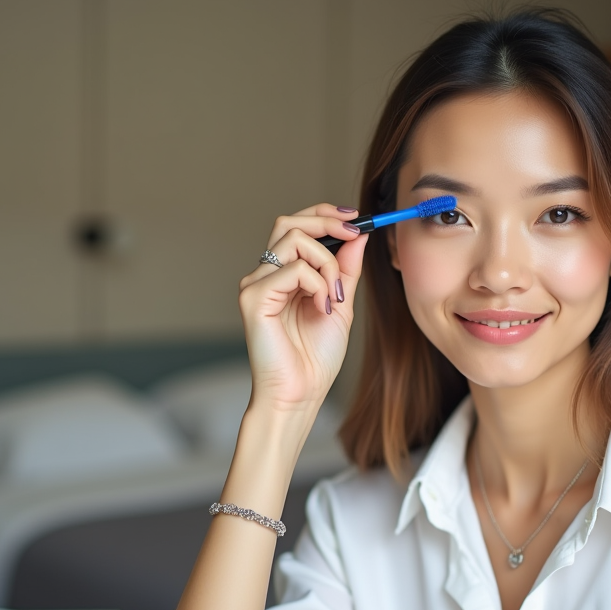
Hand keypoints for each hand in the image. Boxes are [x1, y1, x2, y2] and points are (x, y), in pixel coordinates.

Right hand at [238, 203, 368, 417]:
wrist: (301, 393)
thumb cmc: (315, 358)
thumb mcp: (340, 304)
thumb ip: (345, 269)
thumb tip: (357, 235)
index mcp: (283, 275)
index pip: (297, 228)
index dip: (325, 216)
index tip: (356, 220)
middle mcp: (265, 275)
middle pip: (288, 223)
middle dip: (326, 221)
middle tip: (353, 234)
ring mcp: (256, 284)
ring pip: (294, 240)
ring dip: (327, 262)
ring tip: (335, 296)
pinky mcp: (253, 297)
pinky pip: (294, 269)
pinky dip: (317, 284)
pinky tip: (322, 308)